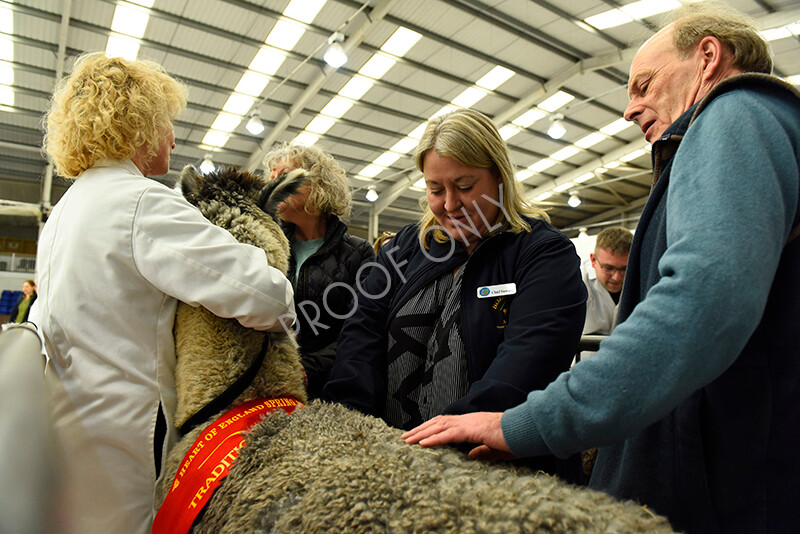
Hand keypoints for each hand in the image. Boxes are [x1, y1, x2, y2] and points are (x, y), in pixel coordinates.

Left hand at [401, 412, 515, 460]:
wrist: (526, 431)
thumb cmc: (514, 439)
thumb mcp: (495, 449)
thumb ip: (482, 451)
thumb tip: (470, 456)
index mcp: (472, 423)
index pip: (446, 423)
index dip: (431, 429)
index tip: (418, 435)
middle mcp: (468, 420)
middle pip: (438, 422)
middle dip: (420, 430)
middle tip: (405, 438)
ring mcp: (470, 423)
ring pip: (439, 426)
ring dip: (422, 434)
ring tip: (408, 441)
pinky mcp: (473, 430)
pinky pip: (449, 434)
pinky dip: (434, 439)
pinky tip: (422, 444)